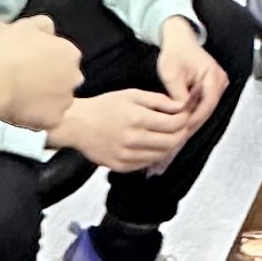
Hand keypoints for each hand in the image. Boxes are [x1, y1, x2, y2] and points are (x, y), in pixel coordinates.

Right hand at [0, 14, 81, 132]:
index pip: (65, 58)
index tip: (31, 64)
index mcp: (70, 53)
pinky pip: (47, 120)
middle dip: (51, 81)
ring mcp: (66, 100)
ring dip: (44, 100)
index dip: (47, 61)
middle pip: (65, 80)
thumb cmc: (7, 51)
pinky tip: (20, 111)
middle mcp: (74, 77)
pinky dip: (36, 118)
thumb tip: (49, 31)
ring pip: (57, 102)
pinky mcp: (54, 120)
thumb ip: (44, 25)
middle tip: (26, 82)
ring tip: (21, 97)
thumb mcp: (26, 25)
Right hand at [54, 85, 194, 171]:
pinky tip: (152, 145)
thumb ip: (158, 100)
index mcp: (137, 118)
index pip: (175, 124)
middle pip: (172, 142)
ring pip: (162, 155)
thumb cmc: (104, 106)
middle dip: (182, 133)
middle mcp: (133, 139)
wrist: (76, 125)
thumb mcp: (132, 94)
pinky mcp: (121, 166)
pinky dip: (155, 155)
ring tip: (168, 135)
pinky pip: (147, 163)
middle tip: (181, 126)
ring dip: (170, 145)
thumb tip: (181, 106)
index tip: (185, 114)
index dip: (185, 119)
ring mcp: (127, 155)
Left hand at [156, 22, 228, 129]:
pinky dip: (195, 112)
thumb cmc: (175, 52)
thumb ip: (178, 95)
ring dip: (194, 119)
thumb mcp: (172, 74)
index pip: (207, 105)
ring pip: (207, 108)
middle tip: (179, 136)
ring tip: (180, 131)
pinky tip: (183, 120)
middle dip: (193, 122)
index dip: (194, 119)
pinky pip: (205, 104)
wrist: (179, 40)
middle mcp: (220, 80)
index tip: (182, 130)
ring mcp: (218, 84)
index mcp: (213, 76)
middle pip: (208, 109)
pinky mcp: (213, 87)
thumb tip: (181, 114)